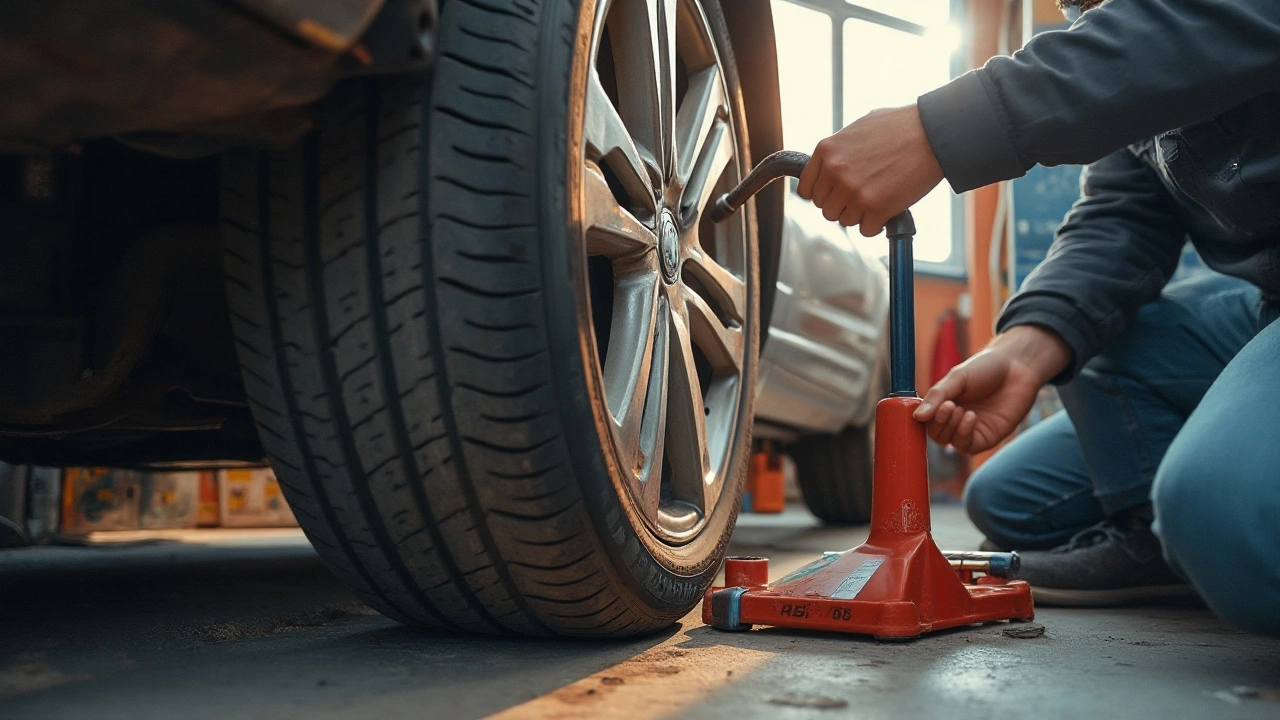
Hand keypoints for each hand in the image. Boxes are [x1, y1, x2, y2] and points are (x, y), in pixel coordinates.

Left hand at [796, 104, 944, 236]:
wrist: (933, 133)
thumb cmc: (901, 126)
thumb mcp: (859, 128)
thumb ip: (840, 149)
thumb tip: (830, 164)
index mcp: (826, 151)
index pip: (807, 189)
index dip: (822, 194)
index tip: (833, 195)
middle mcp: (835, 172)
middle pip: (825, 208)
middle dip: (842, 205)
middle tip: (861, 196)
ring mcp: (854, 192)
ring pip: (843, 220)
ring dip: (858, 215)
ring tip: (876, 199)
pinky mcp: (875, 208)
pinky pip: (865, 230)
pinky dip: (875, 225)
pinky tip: (885, 211)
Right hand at [912, 325, 1072, 453]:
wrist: (1017, 367)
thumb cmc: (986, 368)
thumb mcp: (957, 377)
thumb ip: (937, 395)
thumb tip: (917, 416)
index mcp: (944, 403)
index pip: (926, 419)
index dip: (925, 416)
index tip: (934, 404)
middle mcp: (955, 418)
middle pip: (936, 433)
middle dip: (938, 423)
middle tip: (949, 406)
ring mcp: (971, 429)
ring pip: (949, 442)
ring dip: (951, 428)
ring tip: (960, 410)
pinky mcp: (987, 437)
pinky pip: (968, 446)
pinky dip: (964, 434)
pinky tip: (970, 417)